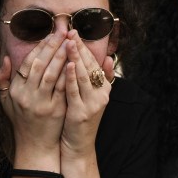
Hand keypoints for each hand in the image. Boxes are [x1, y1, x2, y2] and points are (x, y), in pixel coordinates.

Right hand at [0, 30, 68, 157]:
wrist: (35, 145)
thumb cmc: (21, 120)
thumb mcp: (5, 101)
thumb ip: (2, 79)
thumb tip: (5, 59)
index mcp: (15, 90)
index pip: (27, 63)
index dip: (40, 47)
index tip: (50, 34)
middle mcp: (27, 95)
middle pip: (40, 65)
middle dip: (52, 46)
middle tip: (63, 31)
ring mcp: (42, 103)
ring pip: (51, 75)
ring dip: (61, 57)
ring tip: (70, 42)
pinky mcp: (56, 111)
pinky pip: (63, 89)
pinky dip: (69, 75)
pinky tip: (76, 63)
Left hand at [61, 30, 113, 159]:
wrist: (79, 147)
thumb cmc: (81, 120)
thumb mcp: (91, 98)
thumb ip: (100, 79)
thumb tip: (110, 58)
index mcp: (103, 89)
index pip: (93, 62)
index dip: (83, 47)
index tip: (73, 32)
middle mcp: (101, 95)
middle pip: (89, 66)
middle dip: (78, 48)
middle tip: (70, 31)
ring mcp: (92, 104)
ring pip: (83, 76)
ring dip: (75, 58)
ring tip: (68, 42)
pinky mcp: (81, 113)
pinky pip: (75, 92)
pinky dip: (71, 78)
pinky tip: (67, 65)